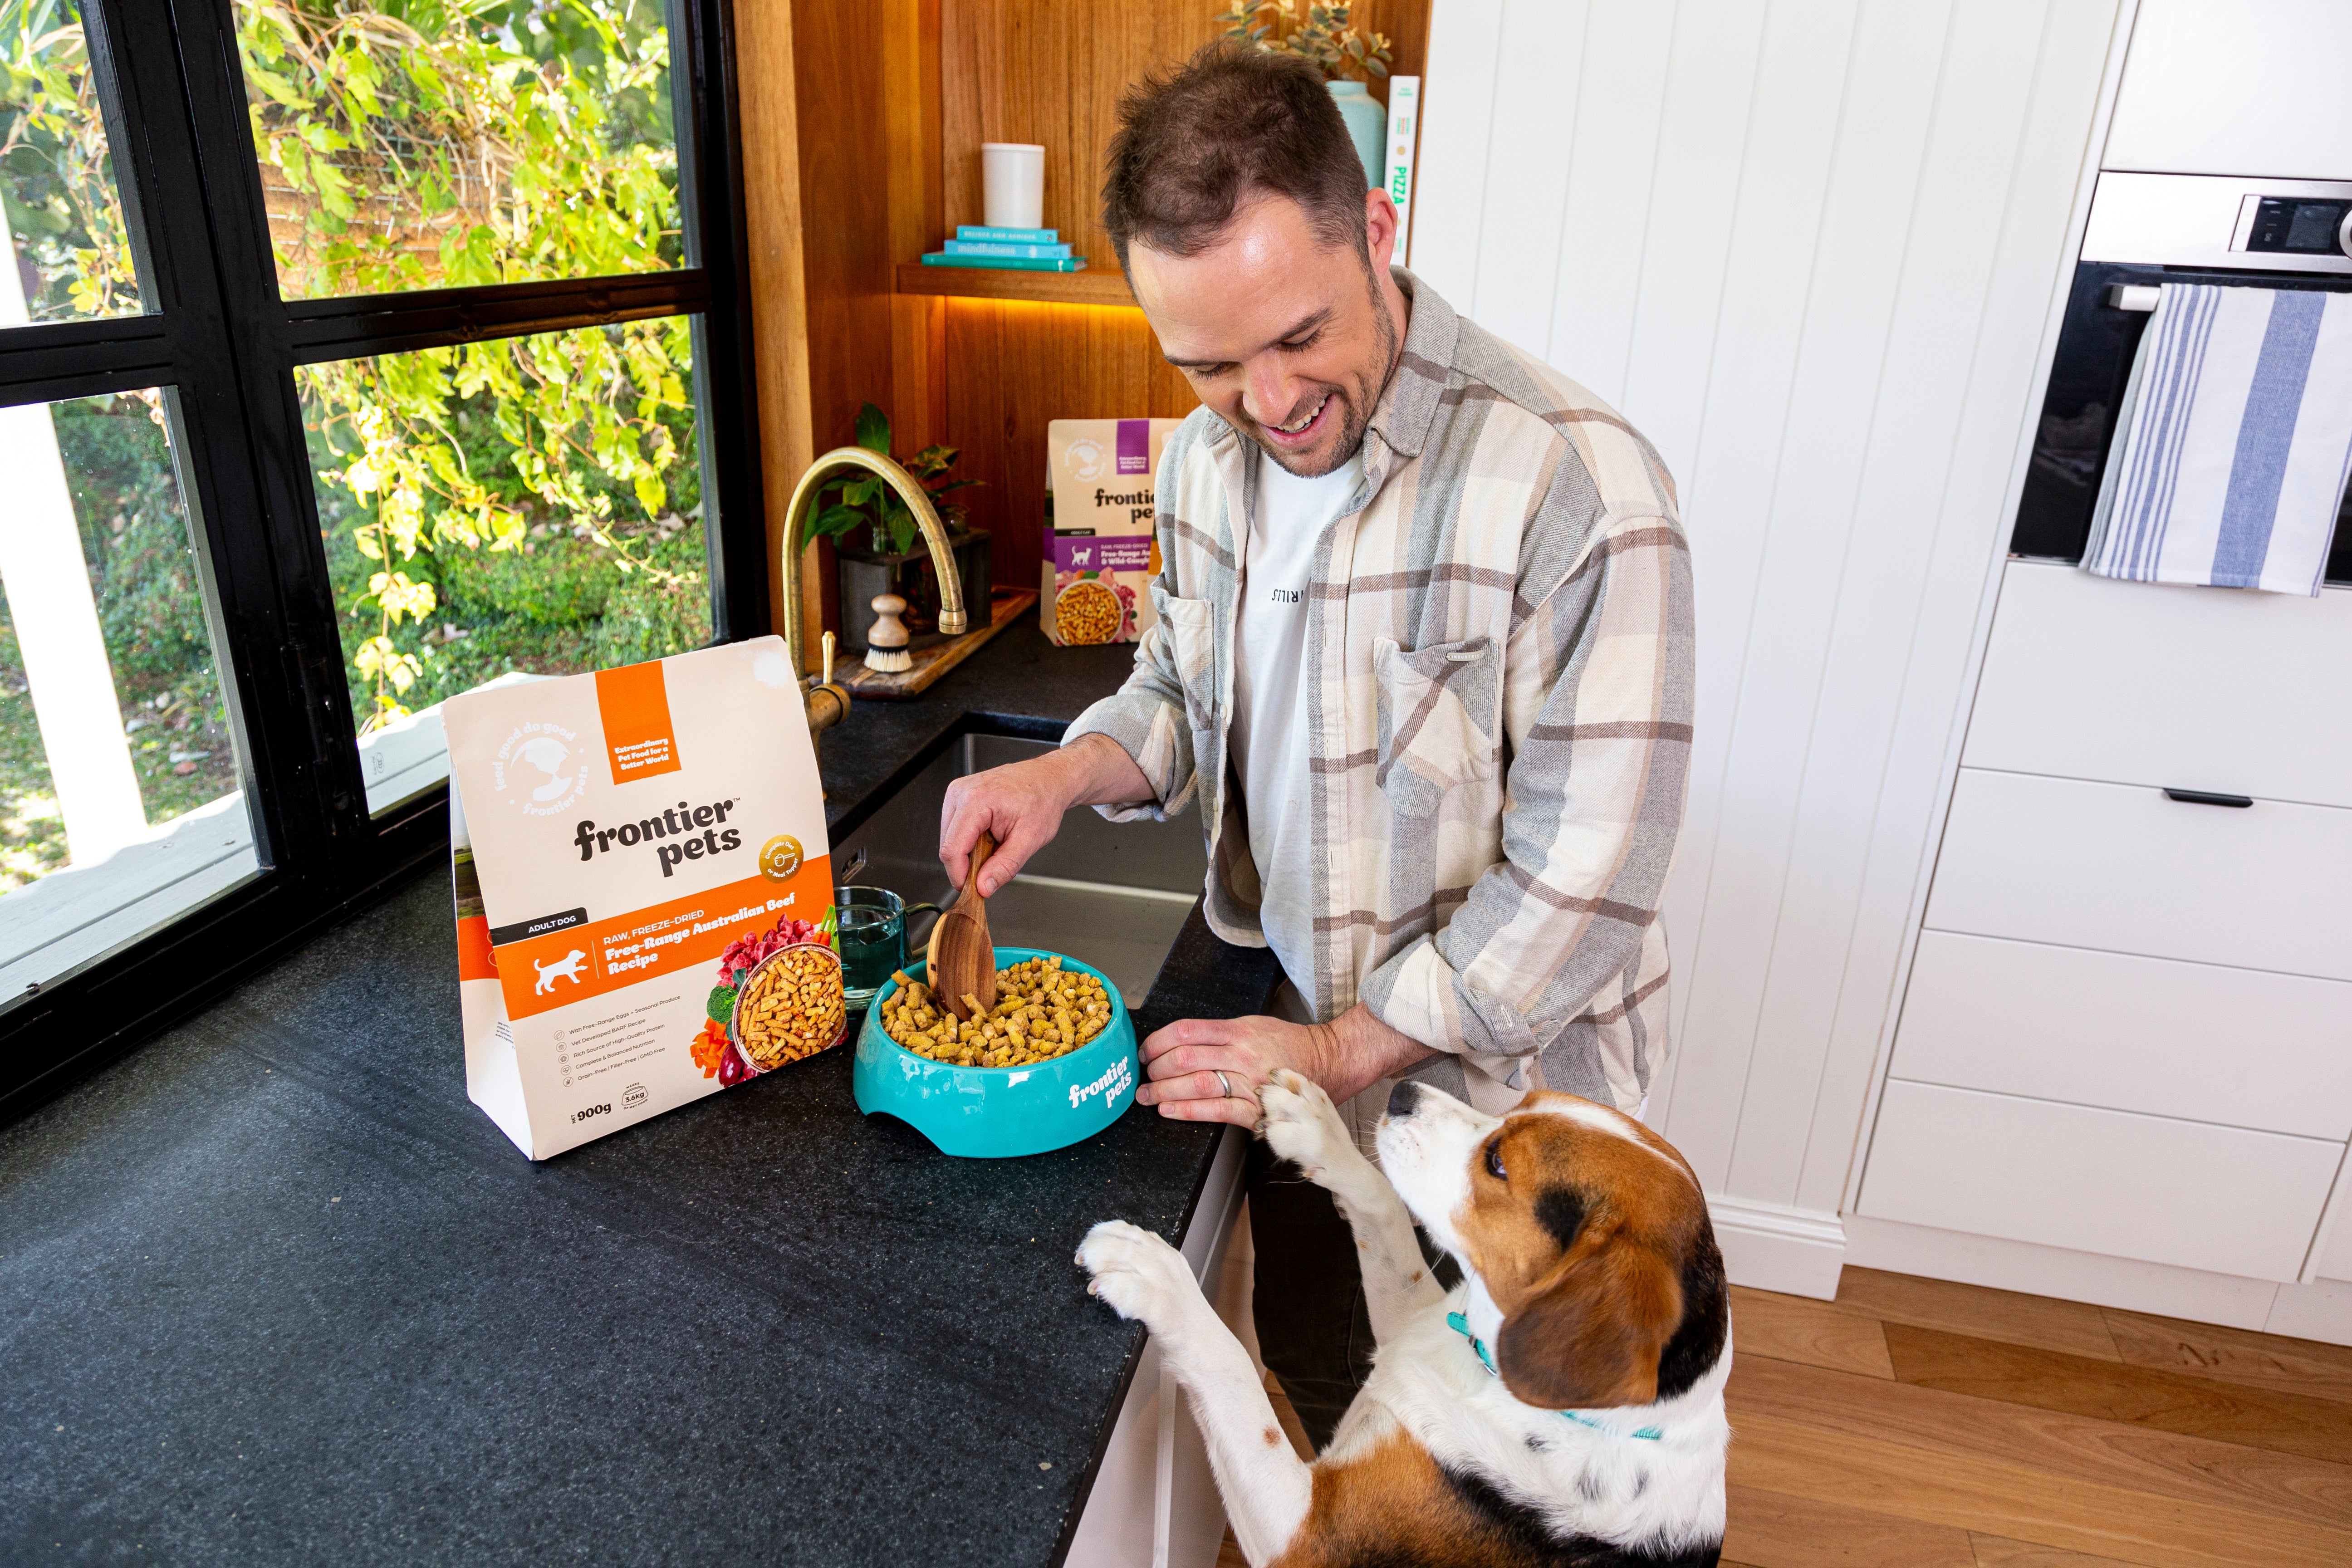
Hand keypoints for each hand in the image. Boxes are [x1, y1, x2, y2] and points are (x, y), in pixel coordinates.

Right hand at [939, 733, 1151, 895]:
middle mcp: (960, 793)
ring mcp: (956, 793)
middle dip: (967, 863)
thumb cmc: (1043, 800)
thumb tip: (984, 887)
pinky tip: (988, 835)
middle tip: (995, 864)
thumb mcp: (1030, 839)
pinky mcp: (958, 796)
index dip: (960, 875)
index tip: (973, 890)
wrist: (1049, 778)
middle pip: (948, 845)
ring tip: (995, 843)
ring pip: (949, 839)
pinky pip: (954, 829)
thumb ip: (1005, 866)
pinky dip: (969, 840)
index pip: (952, 849)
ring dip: (968, 851)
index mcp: (975, 800)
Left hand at [1135, 1004, 1436, 1128]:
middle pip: (1184, 1058)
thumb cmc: (1287, 1045)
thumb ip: (1218, 1033)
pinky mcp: (1258, 1107)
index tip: (1144, 1053)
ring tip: (1147, 1097)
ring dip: (1165, 1091)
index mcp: (1236, 1031)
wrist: (1329, 1061)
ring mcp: (1249, 1081)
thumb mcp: (1252, 1025)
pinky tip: (1170, 1110)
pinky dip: (1189, 1110)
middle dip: (1155, 1070)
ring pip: (1197, 1083)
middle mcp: (1240, 1053)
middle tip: (1143, 1078)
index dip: (1156, 1043)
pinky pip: (1217, 1110)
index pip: (1185, 1031)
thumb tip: (1179, 1042)